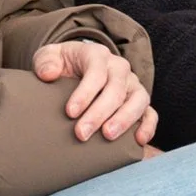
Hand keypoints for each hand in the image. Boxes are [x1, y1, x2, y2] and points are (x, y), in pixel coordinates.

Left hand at [33, 39, 157, 151]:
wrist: (77, 67)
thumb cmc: (63, 64)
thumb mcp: (50, 57)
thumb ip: (46, 62)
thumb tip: (49, 74)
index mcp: (97, 54)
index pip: (96, 71)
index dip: (85, 92)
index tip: (70, 113)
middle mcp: (119, 68)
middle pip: (116, 89)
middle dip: (99, 113)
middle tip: (82, 133)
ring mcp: (132, 84)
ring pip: (138, 99)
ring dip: (124, 119)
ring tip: (108, 136)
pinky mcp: (139, 101)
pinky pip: (150, 112)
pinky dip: (148, 126)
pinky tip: (138, 141)